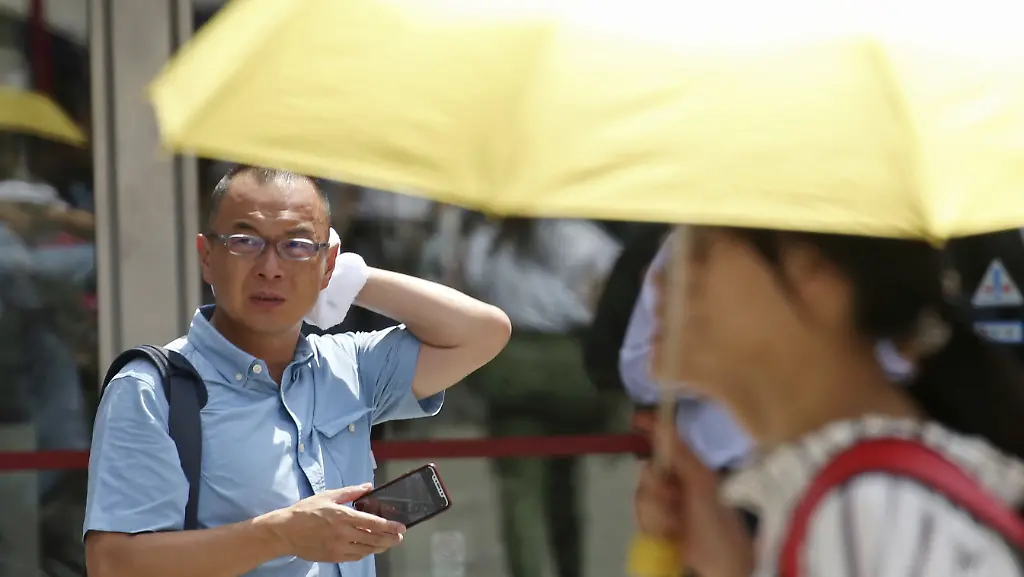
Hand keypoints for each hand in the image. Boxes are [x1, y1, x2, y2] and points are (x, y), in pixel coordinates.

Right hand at [267, 484, 405, 563]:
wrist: (285, 531)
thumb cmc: (306, 511)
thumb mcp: (328, 495)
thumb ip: (351, 492)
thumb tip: (368, 487)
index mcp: (344, 516)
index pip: (374, 523)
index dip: (390, 526)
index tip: (401, 527)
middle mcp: (344, 533)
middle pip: (374, 539)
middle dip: (390, 539)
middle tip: (399, 537)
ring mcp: (338, 547)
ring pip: (366, 550)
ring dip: (380, 547)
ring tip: (388, 543)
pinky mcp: (333, 557)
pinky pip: (355, 557)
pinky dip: (365, 553)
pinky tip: (370, 548)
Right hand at [634, 426, 753, 576]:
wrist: (718, 566)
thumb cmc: (717, 523)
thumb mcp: (703, 485)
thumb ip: (682, 455)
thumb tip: (662, 425)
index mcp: (692, 470)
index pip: (667, 443)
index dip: (652, 429)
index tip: (637, 419)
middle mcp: (677, 484)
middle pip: (648, 471)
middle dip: (658, 488)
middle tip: (674, 501)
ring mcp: (666, 506)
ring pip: (642, 495)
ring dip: (658, 512)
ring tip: (676, 526)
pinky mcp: (657, 525)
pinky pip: (641, 516)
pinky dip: (654, 526)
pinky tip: (670, 535)